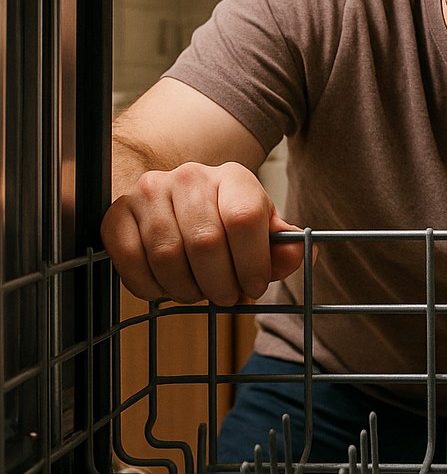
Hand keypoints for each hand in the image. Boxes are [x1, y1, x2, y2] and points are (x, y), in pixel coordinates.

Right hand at [101, 160, 306, 305]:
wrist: (174, 200)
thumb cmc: (225, 222)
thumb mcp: (261, 230)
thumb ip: (284, 247)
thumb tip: (302, 256)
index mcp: (233, 176)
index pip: (245, 219)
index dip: (253, 263)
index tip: (254, 287)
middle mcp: (189, 177)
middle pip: (206, 242)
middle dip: (221, 284)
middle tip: (226, 297)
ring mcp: (149, 193)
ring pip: (168, 256)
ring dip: (187, 289)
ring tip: (198, 292)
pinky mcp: (116, 215)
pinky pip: (131, 262)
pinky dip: (152, 288)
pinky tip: (167, 288)